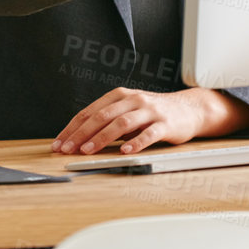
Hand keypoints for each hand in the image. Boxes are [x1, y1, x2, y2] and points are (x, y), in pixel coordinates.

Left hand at [50, 86, 248, 154]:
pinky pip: (149, 134)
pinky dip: (135, 142)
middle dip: (81, 133)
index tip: (60, 142)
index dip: (72, 127)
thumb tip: (79, 138)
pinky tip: (124, 152)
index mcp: (119, 96)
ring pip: (121, 123)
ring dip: (102, 138)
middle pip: (101, 116)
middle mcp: (132, 100)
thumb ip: (107, 121)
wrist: (189, 109)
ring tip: (88, 151)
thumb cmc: (153, 113)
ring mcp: (149, 111)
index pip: (89, 111)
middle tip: (68, 149)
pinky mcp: (165, 124)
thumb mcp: (127, 111)